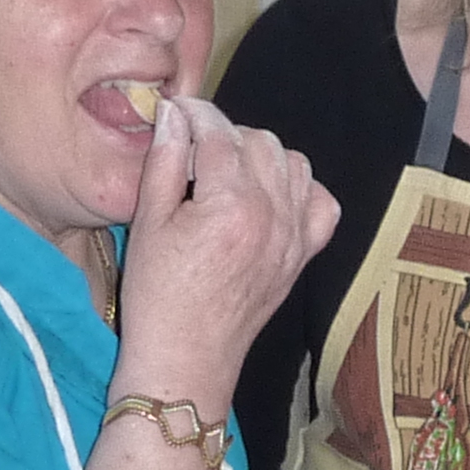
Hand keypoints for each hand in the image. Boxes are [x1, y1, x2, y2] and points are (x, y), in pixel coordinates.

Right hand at [117, 95, 337, 394]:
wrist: (187, 357)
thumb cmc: (158, 297)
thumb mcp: (149, 223)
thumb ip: (165, 161)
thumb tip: (174, 115)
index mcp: (231, 205)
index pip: (219, 132)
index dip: (195, 114)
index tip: (177, 113)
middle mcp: (273, 215)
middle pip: (260, 141)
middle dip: (226, 134)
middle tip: (195, 151)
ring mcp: (295, 236)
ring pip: (294, 164)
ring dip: (262, 156)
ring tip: (228, 173)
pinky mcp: (303, 255)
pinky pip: (320, 203)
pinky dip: (299, 190)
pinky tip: (267, 198)